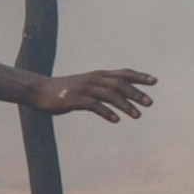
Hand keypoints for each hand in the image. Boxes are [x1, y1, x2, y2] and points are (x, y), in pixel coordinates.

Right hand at [27, 68, 155, 121]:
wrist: (38, 90)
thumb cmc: (62, 91)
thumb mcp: (84, 87)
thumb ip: (99, 91)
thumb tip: (116, 101)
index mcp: (97, 75)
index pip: (123, 73)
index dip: (139, 76)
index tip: (155, 81)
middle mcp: (93, 79)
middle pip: (120, 84)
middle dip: (136, 93)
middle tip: (150, 103)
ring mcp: (84, 88)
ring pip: (110, 94)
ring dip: (125, 105)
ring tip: (137, 116)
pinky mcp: (74, 99)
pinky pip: (94, 105)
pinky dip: (106, 112)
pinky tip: (115, 120)